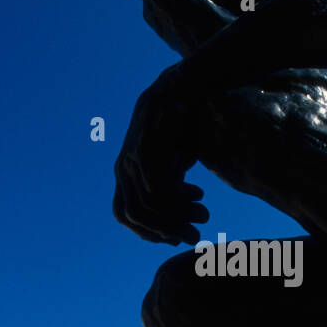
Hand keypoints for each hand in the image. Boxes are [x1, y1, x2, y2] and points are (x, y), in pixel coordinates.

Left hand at [112, 66, 208, 244]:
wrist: (180, 89)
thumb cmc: (179, 128)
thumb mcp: (173, 164)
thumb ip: (173, 189)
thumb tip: (183, 219)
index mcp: (125, 174)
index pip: (125, 214)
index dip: (146, 231)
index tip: (174, 237)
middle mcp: (122, 168)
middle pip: (133, 214)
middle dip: (165, 230)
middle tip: (195, 236)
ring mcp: (130, 158)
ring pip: (147, 204)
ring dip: (178, 215)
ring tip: (204, 214)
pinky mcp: (144, 149)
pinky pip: (156, 187)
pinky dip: (179, 197)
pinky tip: (198, 193)